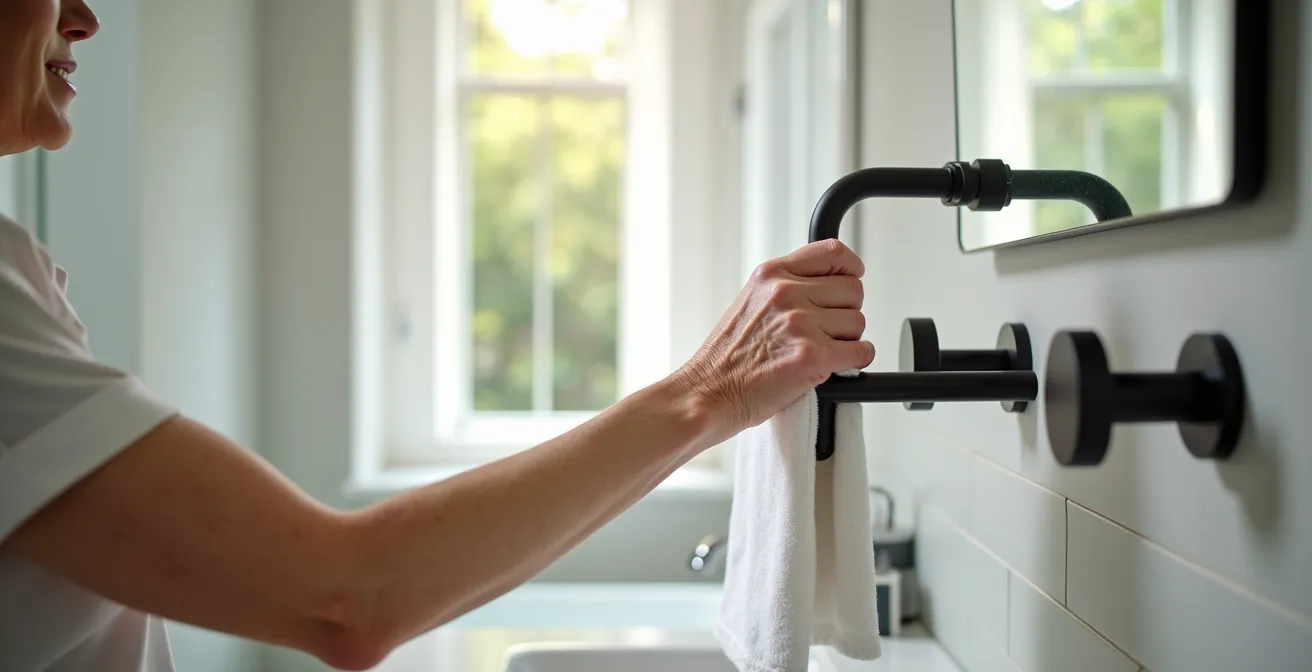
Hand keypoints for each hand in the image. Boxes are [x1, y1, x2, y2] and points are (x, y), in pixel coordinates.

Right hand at [676, 239, 874, 437]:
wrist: (707, 393)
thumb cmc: (726, 359)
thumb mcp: (751, 302)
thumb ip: (786, 288)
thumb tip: (828, 287)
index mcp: (771, 275)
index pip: (832, 253)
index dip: (850, 268)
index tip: (853, 276)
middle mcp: (786, 293)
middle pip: (853, 290)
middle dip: (845, 312)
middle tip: (826, 330)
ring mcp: (800, 323)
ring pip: (858, 322)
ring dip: (847, 339)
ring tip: (819, 350)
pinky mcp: (812, 356)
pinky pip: (861, 352)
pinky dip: (856, 360)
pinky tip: (835, 365)